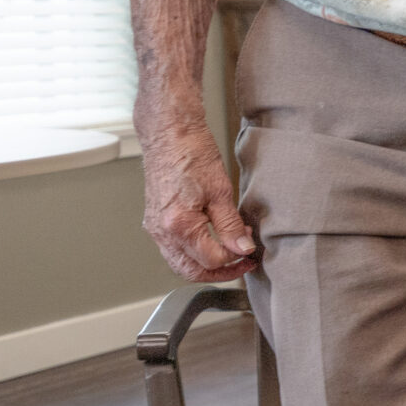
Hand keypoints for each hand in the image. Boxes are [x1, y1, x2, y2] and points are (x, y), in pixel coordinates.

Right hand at [139, 111, 254, 281]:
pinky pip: (173, 248)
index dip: (235, 259)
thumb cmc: (192, 154)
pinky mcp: (155, 221)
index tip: (250, 250)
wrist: (169, 134)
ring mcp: (155, 227)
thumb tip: (243, 249)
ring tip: (231, 251)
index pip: (211, 260)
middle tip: (244, 263)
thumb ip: (231, 225)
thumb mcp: (221, 191)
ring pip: (180, 263)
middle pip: (191, 271)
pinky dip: (194, 252)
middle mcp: (162, 231)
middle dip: (220, 272)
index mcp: (179, 225)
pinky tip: (212, 240)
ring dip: (206, 264)